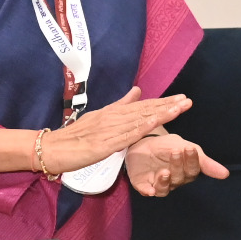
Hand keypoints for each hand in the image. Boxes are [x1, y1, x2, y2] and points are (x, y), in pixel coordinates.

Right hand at [41, 88, 192, 171]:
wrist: (51, 148)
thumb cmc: (76, 136)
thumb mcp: (100, 117)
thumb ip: (120, 105)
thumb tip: (138, 90)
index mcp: (113, 112)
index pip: (143, 106)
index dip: (163, 102)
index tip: (182, 98)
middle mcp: (113, 118)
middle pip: (145, 111)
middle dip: (168, 105)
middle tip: (188, 100)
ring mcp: (109, 130)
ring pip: (139, 121)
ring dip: (161, 114)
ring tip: (180, 108)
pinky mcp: (104, 144)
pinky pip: (127, 136)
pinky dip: (142, 128)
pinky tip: (156, 122)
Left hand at [124, 131, 228, 196]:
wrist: (142, 142)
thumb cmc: (167, 146)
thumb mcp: (185, 147)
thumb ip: (204, 161)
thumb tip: (226, 174)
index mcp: (186, 171)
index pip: (193, 170)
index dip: (192, 161)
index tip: (189, 149)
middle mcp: (174, 180)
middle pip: (179, 178)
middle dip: (178, 166)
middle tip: (175, 152)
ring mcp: (157, 183)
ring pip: (165, 189)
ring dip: (165, 182)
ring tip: (164, 172)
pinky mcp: (142, 184)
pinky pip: (146, 191)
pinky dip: (147, 191)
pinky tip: (149, 190)